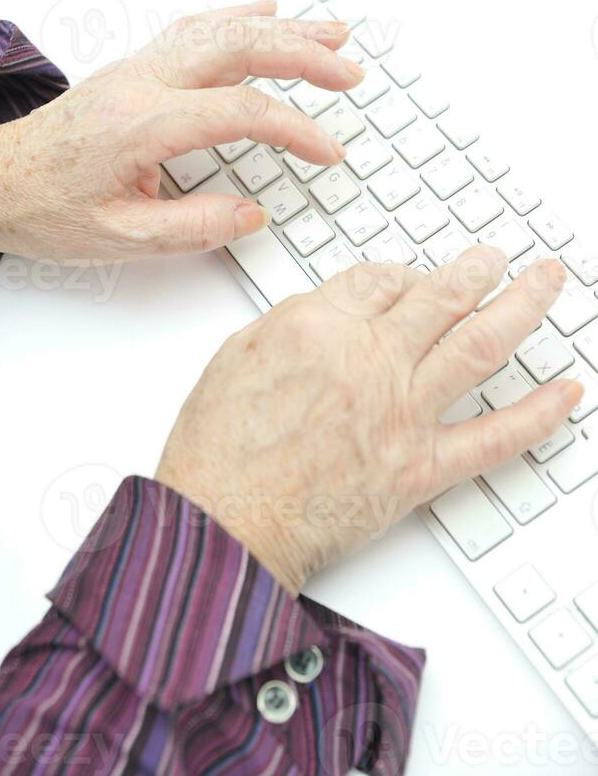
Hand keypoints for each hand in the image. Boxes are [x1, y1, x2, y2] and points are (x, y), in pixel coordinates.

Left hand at [0, 1, 362, 259]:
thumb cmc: (48, 208)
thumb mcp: (121, 237)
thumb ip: (192, 227)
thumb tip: (252, 213)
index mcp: (142, 124)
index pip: (240, 112)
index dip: (295, 129)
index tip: (328, 152)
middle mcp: (143, 83)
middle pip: (238, 48)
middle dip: (303, 56)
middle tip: (349, 72)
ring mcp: (139, 68)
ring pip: (221, 30)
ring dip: (281, 29)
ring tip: (332, 35)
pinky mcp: (137, 69)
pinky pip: (196, 28)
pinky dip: (238, 17)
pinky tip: (266, 13)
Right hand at [156, 247, 581, 594]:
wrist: (225, 523)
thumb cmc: (218, 450)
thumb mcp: (237, 355)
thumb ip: (294, 323)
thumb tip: (334, 310)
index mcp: (318, 325)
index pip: (381, 278)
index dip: (403, 273)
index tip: (413, 277)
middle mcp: (368, 360)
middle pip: (442, 296)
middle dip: (478, 269)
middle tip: (496, 258)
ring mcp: (401, 413)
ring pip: (479, 345)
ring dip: (521, 307)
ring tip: (544, 284)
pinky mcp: (419, 469)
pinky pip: (493, 438)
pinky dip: (537, 415)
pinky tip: (565, 393)